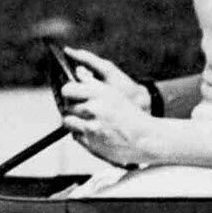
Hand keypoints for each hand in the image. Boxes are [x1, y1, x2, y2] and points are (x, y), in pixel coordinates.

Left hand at [58, 50, 159, 167]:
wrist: (144, 138)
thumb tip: (77, 70)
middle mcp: (94, 108)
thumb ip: (92, 82)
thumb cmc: (128, 114)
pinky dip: (81, 134)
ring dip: (74, 121)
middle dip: (72, 108)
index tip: (70, 94)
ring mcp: (91, 126)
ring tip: (87, 122)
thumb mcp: (113, 93)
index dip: (68, 92)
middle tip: (83, 111)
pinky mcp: (90, 142)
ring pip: (68, 121)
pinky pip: (74, 135)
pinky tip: (93, 132)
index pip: (68, 89)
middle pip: (67, 106)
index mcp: (99, 92)